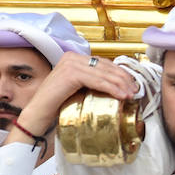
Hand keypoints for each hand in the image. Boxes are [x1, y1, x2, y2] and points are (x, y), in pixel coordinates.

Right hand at [7, 52, 139, 147]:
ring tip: (132, 95)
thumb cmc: (58, 107)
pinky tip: (122, 95)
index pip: (104, 63)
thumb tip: (119, 88)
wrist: (38, 116)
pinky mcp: (70, 73)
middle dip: (124, 79)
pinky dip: (111, 88)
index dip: (121, 73)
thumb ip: (93, 85)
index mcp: (74, 59)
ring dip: (121, 84)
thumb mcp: (80, 91)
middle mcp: (71, 58)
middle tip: (136, 91)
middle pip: (106, 66)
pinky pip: (97, 80)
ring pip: (104, 73)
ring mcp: (70, 64)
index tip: (133, 86)